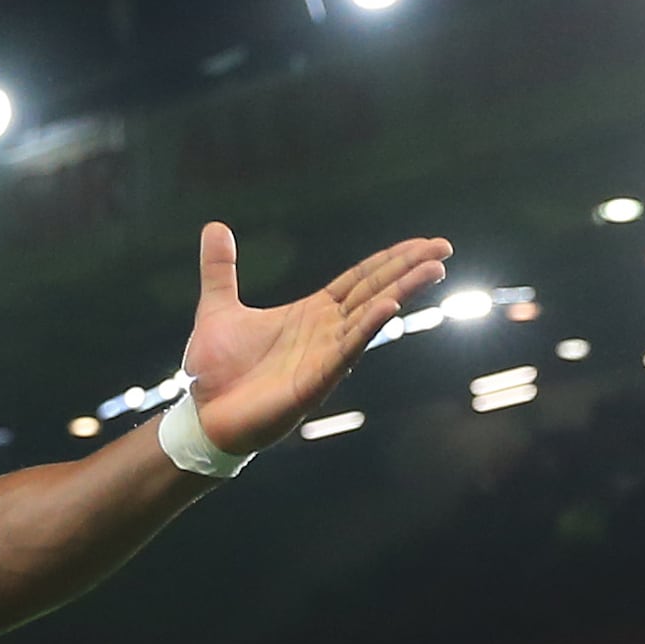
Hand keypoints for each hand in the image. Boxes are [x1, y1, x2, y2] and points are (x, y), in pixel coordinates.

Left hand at [177, 225, 451, 454]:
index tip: (422, 242)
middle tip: (443, 248)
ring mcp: (323, 357)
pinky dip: (366, 329)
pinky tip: (389, 307)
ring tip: (431, 270)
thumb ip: (220, 269)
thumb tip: (214, 227)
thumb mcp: (217, 308)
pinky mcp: (313, 383)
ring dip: (400, 293)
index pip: (360, 279)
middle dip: (408, 269)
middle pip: (375, 292)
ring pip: (369, 318)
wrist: (201, 417)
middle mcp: (325, 332)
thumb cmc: (215, 371)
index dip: (390, 259)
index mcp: (311, 313)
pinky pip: (345, 352)